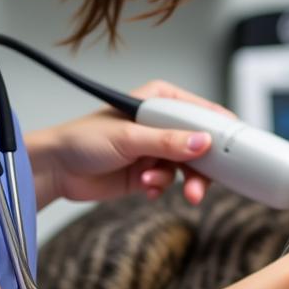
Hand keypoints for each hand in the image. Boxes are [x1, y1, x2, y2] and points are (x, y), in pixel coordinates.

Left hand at [28, 79, 237, 207]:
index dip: (219, 132)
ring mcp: (158, 148)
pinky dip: (161, 187)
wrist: (55, 170)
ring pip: (189, 167)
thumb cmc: (82, 140)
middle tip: (198, 187)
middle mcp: (163, 123)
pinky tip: (145, 188)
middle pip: (202, 144)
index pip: (204, 112)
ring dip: (177, 181)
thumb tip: (203, 142)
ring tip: (156, 185)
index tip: (232, 152)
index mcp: (162, 100)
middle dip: (200, 167)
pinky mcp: (151, 171)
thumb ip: (168, 142)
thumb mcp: (129, 138)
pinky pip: (172, 182)